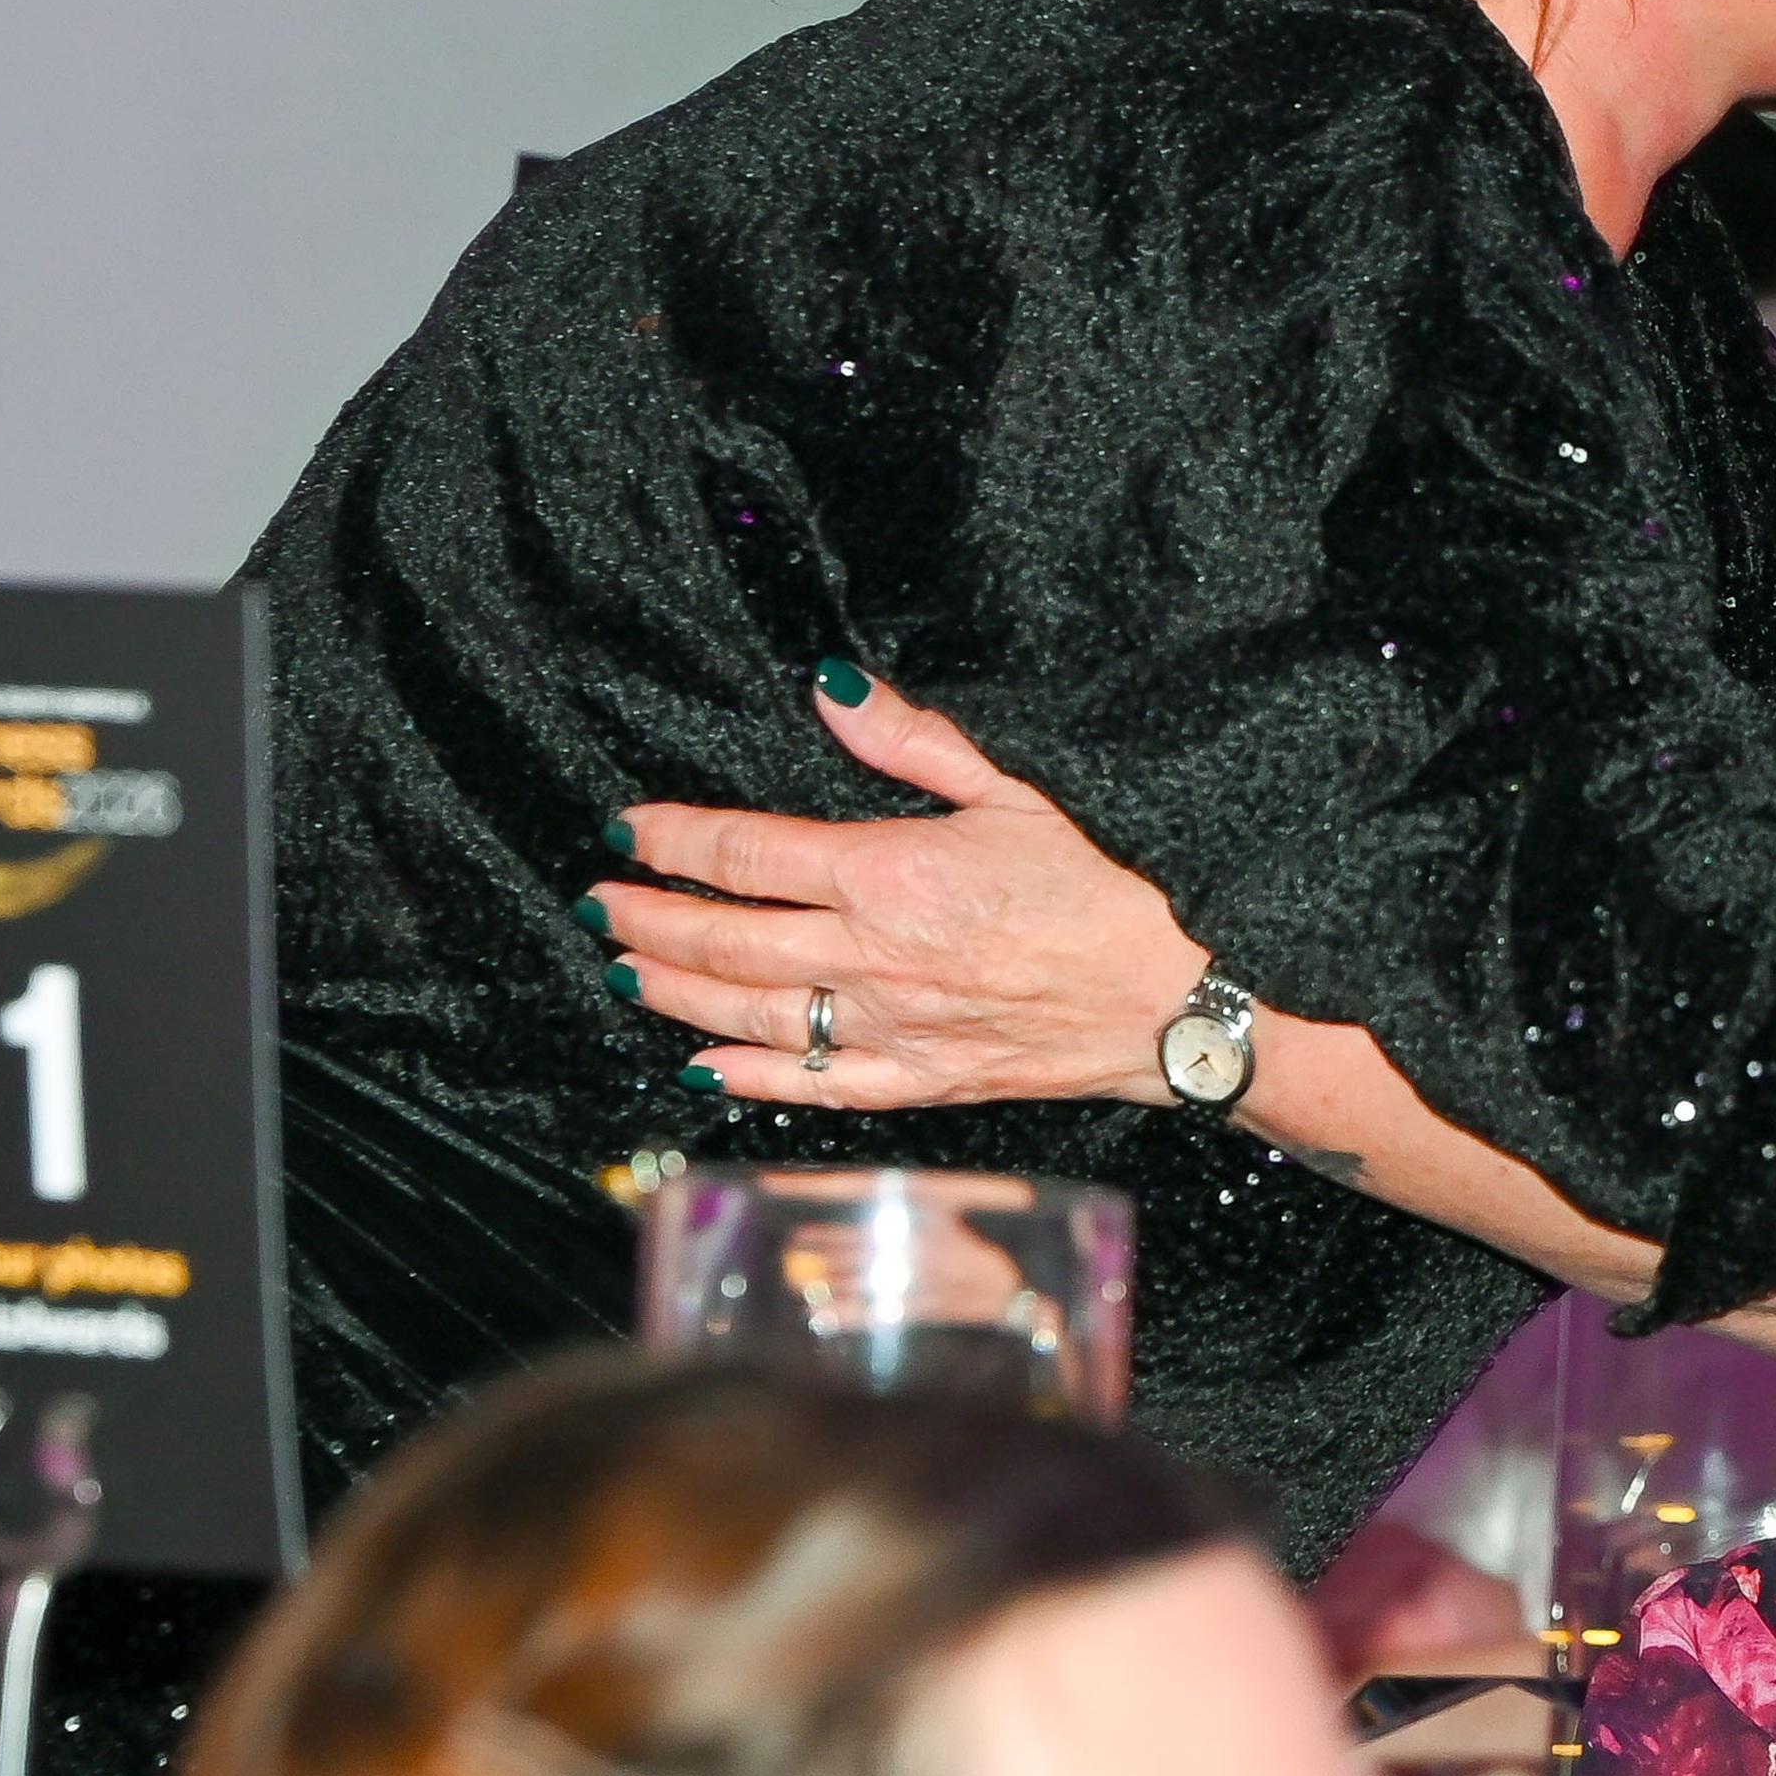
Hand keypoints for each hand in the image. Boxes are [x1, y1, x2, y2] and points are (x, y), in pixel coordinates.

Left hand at [585, 671, 1209, 1111]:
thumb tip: (833, 690)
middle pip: (725, 938)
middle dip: (649, 917)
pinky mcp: (915, 1082)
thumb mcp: (1017, 790)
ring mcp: (886, 1029)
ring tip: (627, 966)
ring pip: (747, 1013)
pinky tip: (699, 1066)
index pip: (747, 853)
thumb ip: (914, 743)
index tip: (630, 828)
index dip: (675, 839)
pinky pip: (807, 1084)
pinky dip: (743, 1077)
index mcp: (890, 873)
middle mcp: (871, 957)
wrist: (1177, 997)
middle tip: (599, 901)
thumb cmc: (1109, 887)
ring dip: (675, 989)